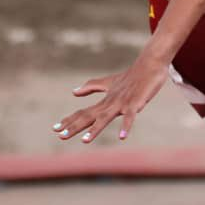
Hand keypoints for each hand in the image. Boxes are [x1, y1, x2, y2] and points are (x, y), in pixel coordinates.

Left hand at [52, 56, 169, 143]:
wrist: (149, 64)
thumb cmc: (131, 76)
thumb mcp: (109, 83)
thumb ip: (91, 87)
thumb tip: (73, 92)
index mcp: (104, 101)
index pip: (83, 112)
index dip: (69, 120)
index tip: (54, 129)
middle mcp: (109, 103)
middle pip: (89, 116)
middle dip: (75, 127)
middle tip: (60, 136)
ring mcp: (122, 103)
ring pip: (105, 118)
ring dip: (95, 129)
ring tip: (84, 141)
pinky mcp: (136, 103)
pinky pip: (131, 116)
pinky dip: (126, 126)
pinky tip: (122, 137)